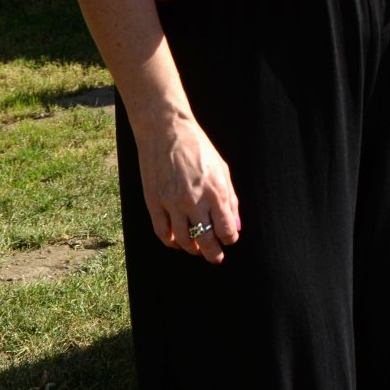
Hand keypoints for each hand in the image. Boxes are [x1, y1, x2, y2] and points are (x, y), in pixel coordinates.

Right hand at [135, 115, 239, 263]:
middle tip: (216, 258)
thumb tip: (235, 224)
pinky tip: (177, 243)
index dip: (229, 239)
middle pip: (206, 239)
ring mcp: (172, 203)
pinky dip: (171, 242)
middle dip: (213, 253)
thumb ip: (230, 197)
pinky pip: (162, 232)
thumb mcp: (222, 169)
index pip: (226, 228)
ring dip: (192, 249)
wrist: (166, 131)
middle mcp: (194, 200)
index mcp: (215, 191)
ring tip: (198, 250)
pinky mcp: (154, 202)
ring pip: (184, 240)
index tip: (229, 240)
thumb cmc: (198, 147)